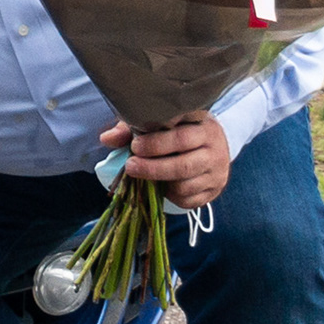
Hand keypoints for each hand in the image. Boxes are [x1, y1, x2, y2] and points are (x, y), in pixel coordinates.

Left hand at [105, 111, 231, 210]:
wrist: (216, 145)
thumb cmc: (181, 130)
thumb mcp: (162, 122)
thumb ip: (133, 128)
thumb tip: (106, 139)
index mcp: (204, 128)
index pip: (181, 137)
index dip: (156, 144)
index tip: (135, 146)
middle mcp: (215, 151)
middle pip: (183, 166)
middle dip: (152, 169)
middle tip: (130, 167)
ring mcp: (216, 174)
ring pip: (184, 186)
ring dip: (160, 184)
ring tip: (145, 176)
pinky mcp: (214, 192)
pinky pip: (188, 201)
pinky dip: (171, 197)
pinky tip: (162, 186)